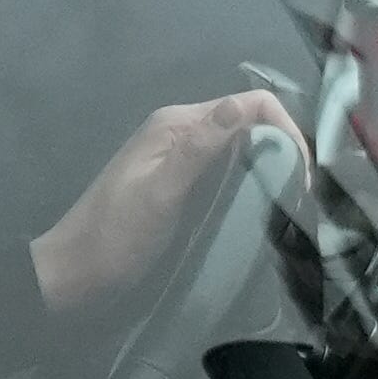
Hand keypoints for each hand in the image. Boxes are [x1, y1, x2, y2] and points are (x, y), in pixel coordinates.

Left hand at [34, 89, 290, 322]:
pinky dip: (250, 185)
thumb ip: (199, 149)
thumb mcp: (160, 193)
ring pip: (242, 149)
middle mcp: (183, 132)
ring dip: (270, 170)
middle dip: (283, 152)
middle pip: (250, 124)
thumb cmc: (116, 235)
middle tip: (300, 200)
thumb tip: (243, 105)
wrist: (74, 274)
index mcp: (177, 124)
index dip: (286, 131)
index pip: (251, 104)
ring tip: (288, 207)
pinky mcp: (183, 184)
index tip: (302, 180)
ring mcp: (182, 159)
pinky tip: (259, 211)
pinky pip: (227, 172)